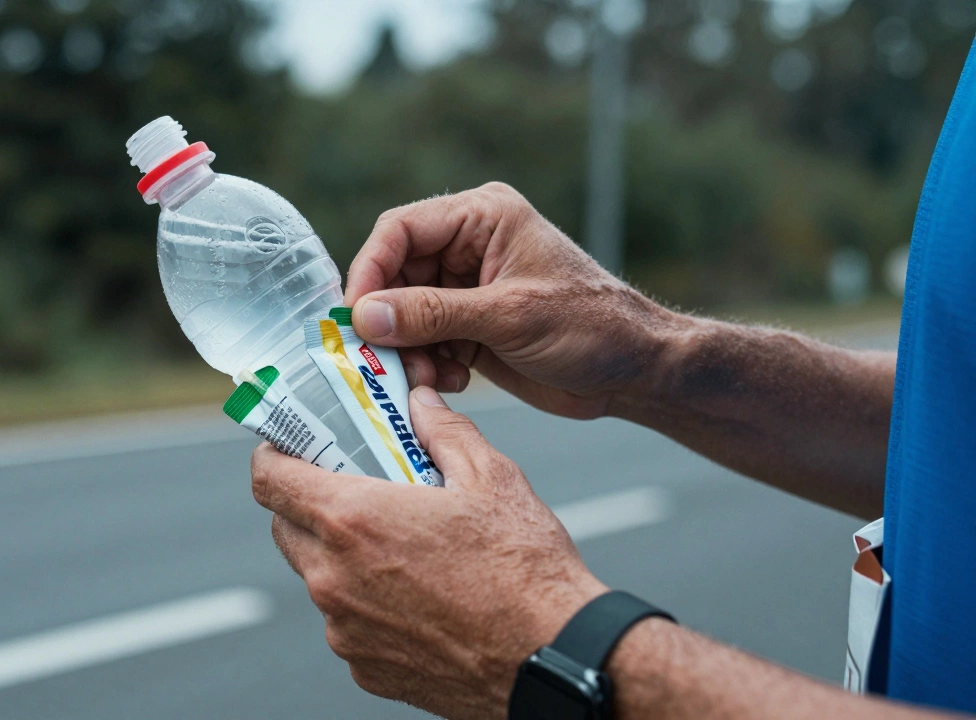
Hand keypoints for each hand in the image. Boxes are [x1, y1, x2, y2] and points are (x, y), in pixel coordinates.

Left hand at [251, 386, 607, 719]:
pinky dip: (367, 604)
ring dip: (340, 556)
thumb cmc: (524, 568)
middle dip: (307, 504)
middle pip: (284, 528)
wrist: (552, 658)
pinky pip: (347, 622)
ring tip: (397, 546)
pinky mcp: (363, 668)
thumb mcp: (491, 478)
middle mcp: (333, 578)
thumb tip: (421, 402)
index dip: (273, 456)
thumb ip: (444, 432)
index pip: (269, 479)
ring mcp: (344, 629)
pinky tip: (416, 595)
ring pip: (317, 578)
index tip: (290, 447)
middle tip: (351, 489)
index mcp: (352, 520)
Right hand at [345, 182, 682, 418]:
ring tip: (429, 376)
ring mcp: (467, 288)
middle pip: (395, 275)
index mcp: (482, 217)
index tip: (354, 316)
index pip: (400, 230)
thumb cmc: (591, 326)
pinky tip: (453, 380)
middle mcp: (468, 246)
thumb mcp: (508, 316)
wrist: (634, 372)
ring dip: (408, 349)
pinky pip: (424, 341)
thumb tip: (365, 315)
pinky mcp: (469, 326)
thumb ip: (433, 314)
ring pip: (404, 314)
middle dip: (390, 321)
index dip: (370, 271)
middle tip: (386, 360)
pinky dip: (427, 363)